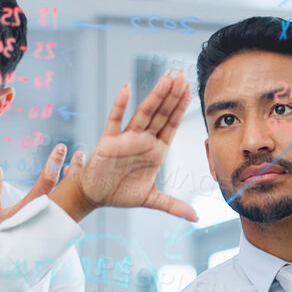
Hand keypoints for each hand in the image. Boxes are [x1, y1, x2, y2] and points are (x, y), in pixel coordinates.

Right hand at [0, 145, 78, 231]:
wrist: (3, 263)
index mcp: (32, 208)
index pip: (47, 180)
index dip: (55, 162)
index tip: (61, 148)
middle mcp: (47, 214)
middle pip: (65, 186)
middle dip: (73, 168)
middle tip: (79, 153)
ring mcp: (54, 222)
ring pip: (69, 197)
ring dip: (74, 179)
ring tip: (79, 162)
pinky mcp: (57, 228)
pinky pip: (69, 207)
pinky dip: (72, 192)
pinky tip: (72, 180)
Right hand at [63, 71, 198, 223]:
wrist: (95, 195)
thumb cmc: (121, 192)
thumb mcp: (151, 199)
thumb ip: (172, 205)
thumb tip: (195, 218)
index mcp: (156, 150)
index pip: (172, 124)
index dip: (181, 107)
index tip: (190, 88)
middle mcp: (143, 140)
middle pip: (161, 113)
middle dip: (172, 95)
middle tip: (182, 73)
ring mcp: (126, 137)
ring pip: (144, 113)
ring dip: (155, 96)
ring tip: (166, 78)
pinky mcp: (108, 140)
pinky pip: (115, 120)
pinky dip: (120, 105)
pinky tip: (127, 89)